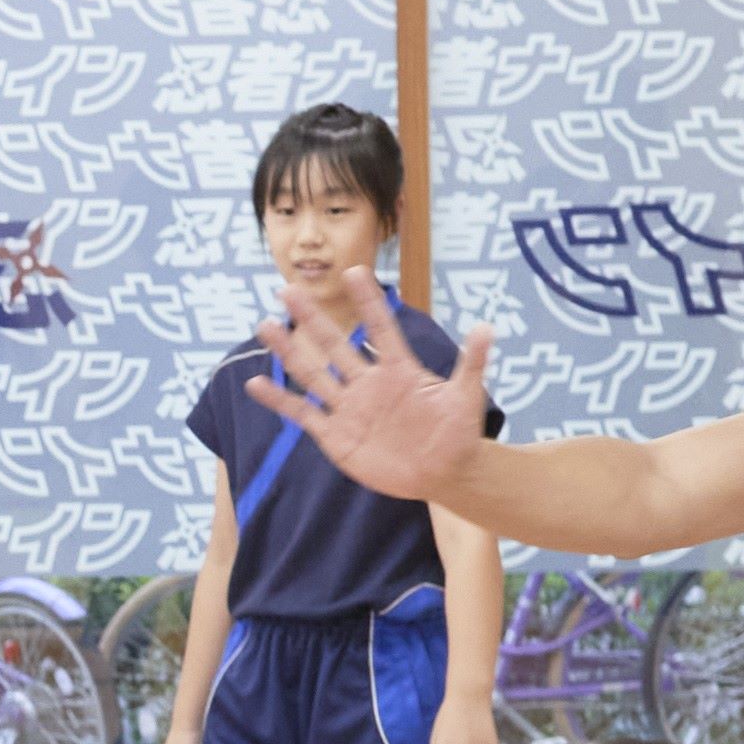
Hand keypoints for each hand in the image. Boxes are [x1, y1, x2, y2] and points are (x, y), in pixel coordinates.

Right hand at [247, 272, 496, 504]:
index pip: (380, 329)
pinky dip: (279, 400)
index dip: (368, 302)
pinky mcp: (335, 436)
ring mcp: (348, 408)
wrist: (441, 471)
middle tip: (288, 289)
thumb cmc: (457, 432)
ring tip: (265, 326)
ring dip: (289, 351)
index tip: (354, 272)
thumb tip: (487, 327)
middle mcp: (368, 383)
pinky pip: (302, 414)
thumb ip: (471, 363)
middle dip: (312, 319)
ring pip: (313, 374)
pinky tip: (256, 384)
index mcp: (399, 370)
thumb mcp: (467, 397)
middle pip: (335, 345)